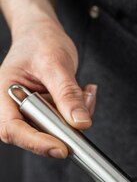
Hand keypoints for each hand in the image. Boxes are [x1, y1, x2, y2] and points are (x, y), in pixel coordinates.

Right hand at [0, 16, 96, 157]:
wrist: (43, 33)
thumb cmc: (40, 41)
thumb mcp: (55, 63)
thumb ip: (67, 93)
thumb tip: (80, 123)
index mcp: (2, 94)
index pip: (12, 129)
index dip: (36, 143)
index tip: (61, 148)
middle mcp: (13, 107)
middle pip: (35, 135)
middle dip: (65, 125)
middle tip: (84, 104)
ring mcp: (30, 113)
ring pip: (56, 131)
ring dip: (77, 115)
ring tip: (84, 90)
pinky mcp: (46, 114)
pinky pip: (66, 123)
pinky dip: (80, 111)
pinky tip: (83, 92)